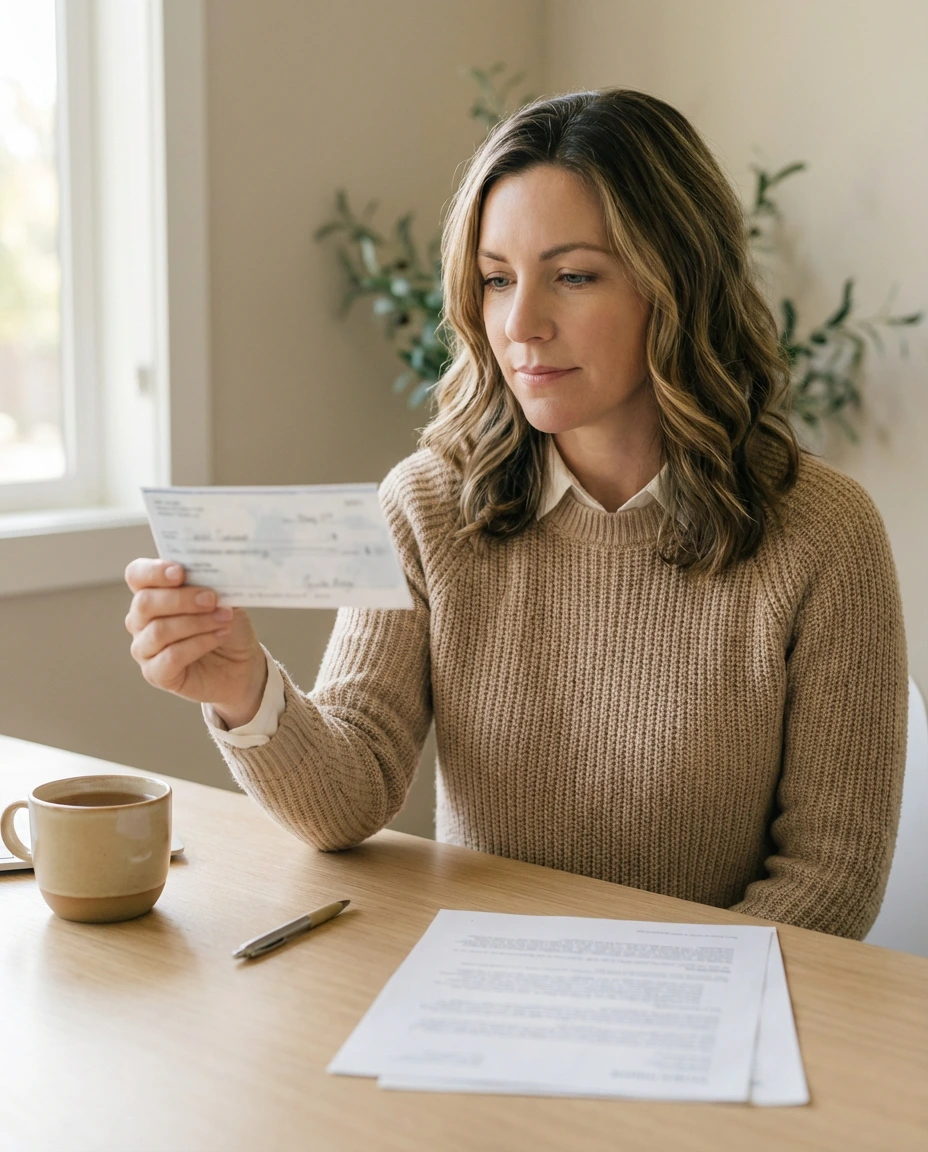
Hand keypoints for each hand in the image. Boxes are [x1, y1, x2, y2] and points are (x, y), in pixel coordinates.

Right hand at [125, 560, 267, 724]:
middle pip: (145, 603)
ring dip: (197, 622)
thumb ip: (211, 584)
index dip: (153, 571)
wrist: (242, 662)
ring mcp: (144, 648)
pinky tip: (220, 636)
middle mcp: (140, 620)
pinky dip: (199, 644)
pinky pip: (171, 656)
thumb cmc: (226, 624)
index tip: (180, 572)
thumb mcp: (224, 598)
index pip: (137, 575)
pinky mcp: (155, 673)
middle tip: (212, 599)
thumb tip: (211, 573)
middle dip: (181, 599)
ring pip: (159, 630)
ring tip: (224, 619)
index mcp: (152, 592)